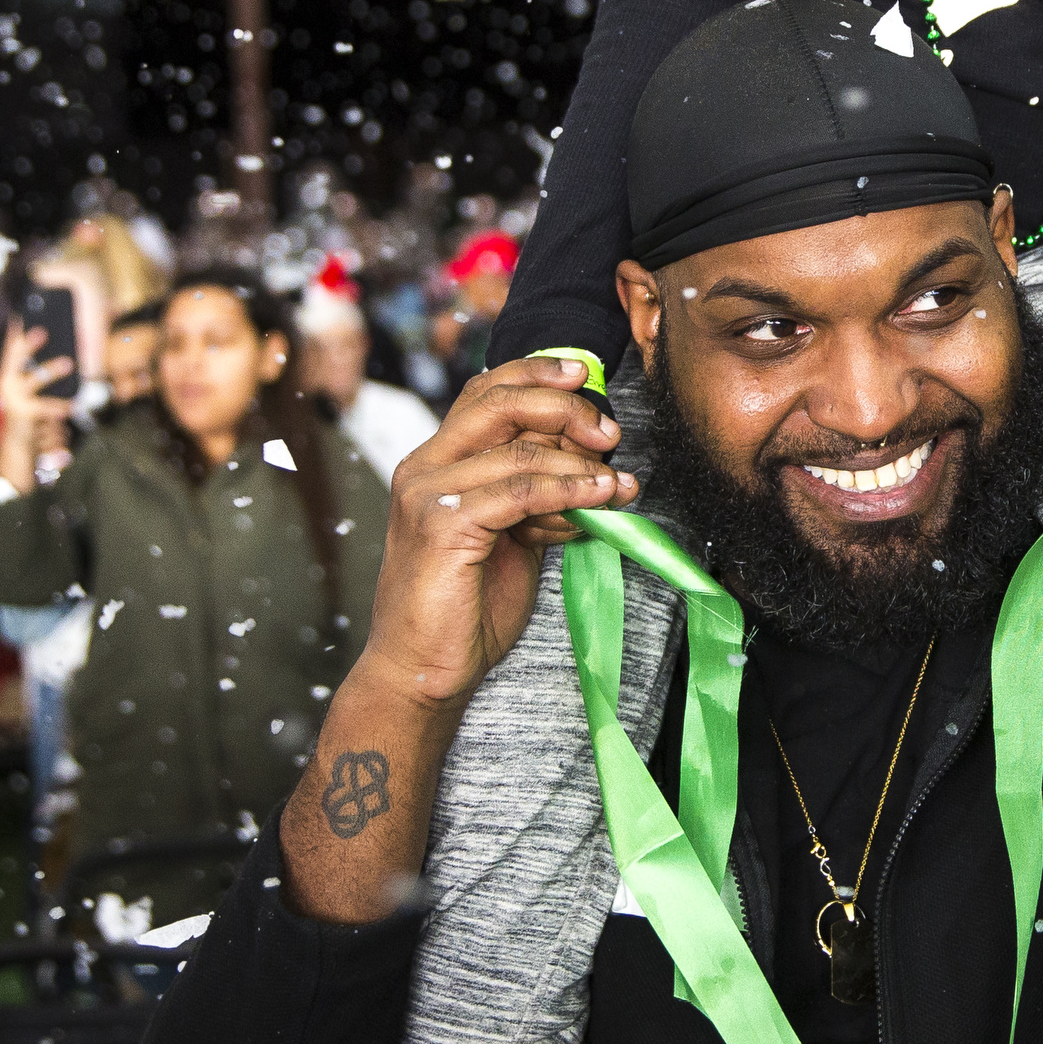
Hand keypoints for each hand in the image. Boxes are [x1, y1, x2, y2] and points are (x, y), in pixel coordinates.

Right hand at [0, 325, 76, 482]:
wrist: (15, 448)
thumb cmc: (28, 413)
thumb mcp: (31, 391)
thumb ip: (39, 374)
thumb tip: (65, 355)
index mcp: (8, 375)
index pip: (11, 349)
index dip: (15, 332)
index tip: (21, 314)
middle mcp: (6, 384)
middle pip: (17, 358)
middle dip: (28, 343)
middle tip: (42, 330)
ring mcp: (14, 399)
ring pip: (35, 379)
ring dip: (52, 370)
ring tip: (69, 362)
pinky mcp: (24, 414)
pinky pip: (45, 407)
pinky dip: (60, 406)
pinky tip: (72, 406)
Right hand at [359, 356, 634, 715]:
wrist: (422, 669)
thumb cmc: (466, 606)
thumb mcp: (510, 534)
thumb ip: (537, 492)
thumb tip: (595, 460)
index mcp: (435, 462)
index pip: (485, 391)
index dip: (536, 374)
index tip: (586, 377)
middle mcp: (424, 467)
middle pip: (499, 402)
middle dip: (564, 407)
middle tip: (610, 432)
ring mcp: (428, 494)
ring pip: (519, 450)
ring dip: (581, 464)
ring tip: (620, 484)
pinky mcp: (443, 526)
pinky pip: (521, 492)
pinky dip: (569, 490)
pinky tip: (599, 499)